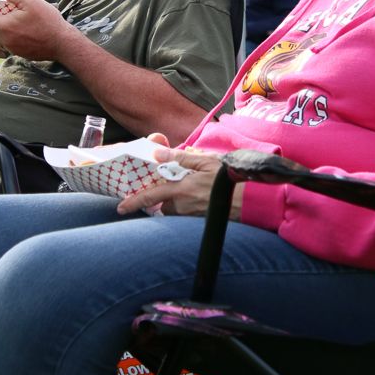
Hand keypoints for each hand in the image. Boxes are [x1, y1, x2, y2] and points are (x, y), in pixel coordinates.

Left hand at [0, 0, 75, 60]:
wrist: (62, 43)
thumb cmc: (47, 21)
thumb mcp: (31, 1)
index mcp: (4, 27)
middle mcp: (5, 40)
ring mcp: (12, 49)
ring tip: (5, 24)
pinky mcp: (20, 54)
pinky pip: (8, 47)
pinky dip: (8, 40)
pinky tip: (19, 32)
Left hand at [117, 147, 242, 218]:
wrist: (253, 200)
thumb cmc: (230, 178)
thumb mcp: (207, 161)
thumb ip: (182, 157)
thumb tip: (159, 153)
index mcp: (182, 189)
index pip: (151, 196)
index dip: (134, 202)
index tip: (121, 208)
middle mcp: (184, 205)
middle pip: (164, 205)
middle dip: (166, 198)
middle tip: (180, 187)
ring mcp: (193, 215)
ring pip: (176, 210)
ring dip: (179, 203)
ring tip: (195, 191)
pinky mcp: (201, 221)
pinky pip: (188, 214)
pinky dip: (190, 207)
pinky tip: (203, 199)